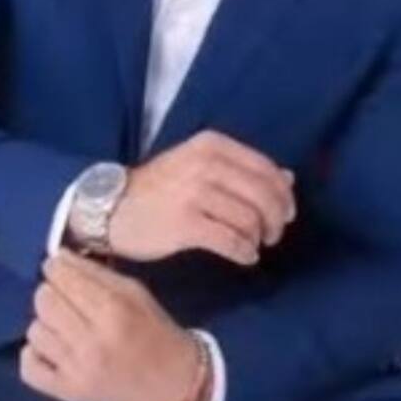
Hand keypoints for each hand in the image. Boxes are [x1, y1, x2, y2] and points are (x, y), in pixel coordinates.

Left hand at [21, 249, 199, 400]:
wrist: (171, 381)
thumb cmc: (154, 328)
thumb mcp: (133, 290)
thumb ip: (94, 272)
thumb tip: (57, 256)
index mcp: (112, 310)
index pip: (63, 278)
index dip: (55, 267)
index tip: (58, 266)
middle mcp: (92, 342)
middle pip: (45, 301)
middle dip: (50, 291)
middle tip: (63, 295)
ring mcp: (78, 371)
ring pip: (35, 331)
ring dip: (45, 322)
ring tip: (62, 322)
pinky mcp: (69, 394)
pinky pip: (29, 369)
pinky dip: (34, 353)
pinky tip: (51, 347)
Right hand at [109, 130, 295, 264]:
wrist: (112, 206)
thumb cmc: (161, 187)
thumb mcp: (200, 164)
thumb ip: (242, 168)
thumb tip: (288, 178)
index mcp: (212, 144)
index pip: (265, 168)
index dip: (283, 194)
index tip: (287, 213)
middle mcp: (206, 163)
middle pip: (262, 194)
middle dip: (276, 219)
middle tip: (274, 235)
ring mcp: (194, 193)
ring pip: (250, 219)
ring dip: (259, 237)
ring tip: (253, 244)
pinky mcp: (185, 224)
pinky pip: (231, 241)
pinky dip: (244, 252)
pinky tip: (244, 256)